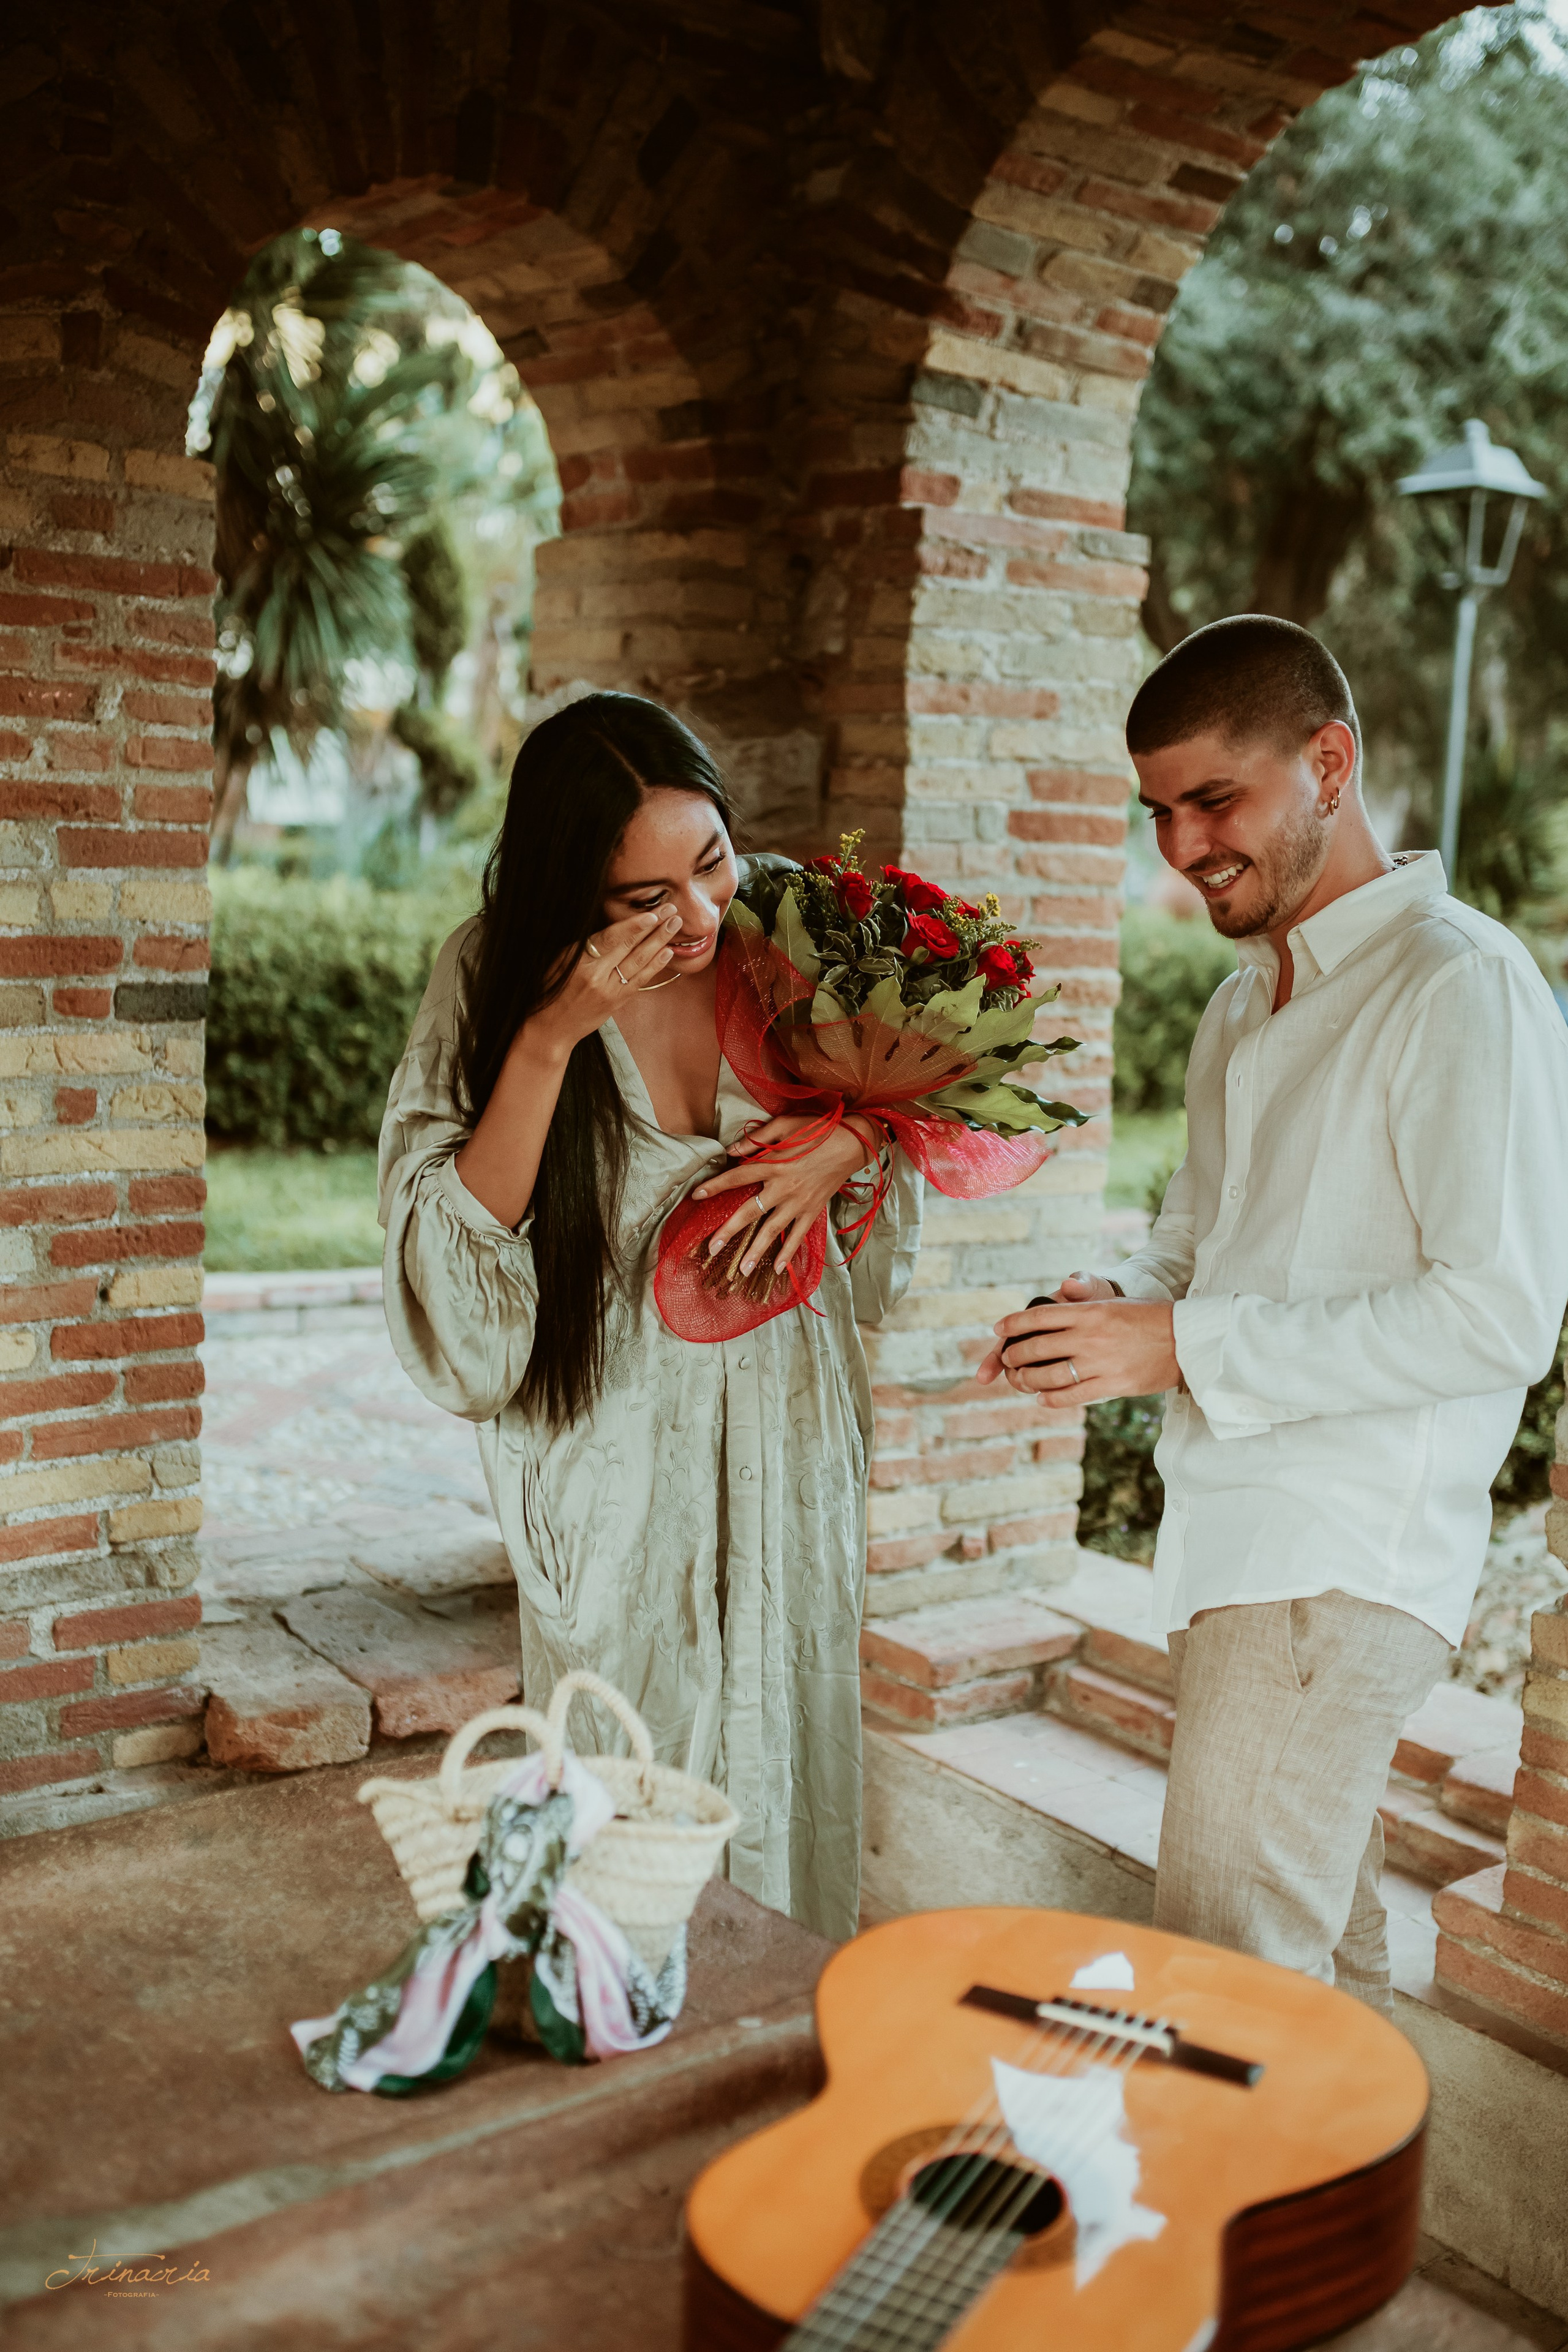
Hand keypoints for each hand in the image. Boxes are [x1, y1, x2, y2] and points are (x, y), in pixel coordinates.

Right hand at [516, 908, 681, 1061]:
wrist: (550, 1028)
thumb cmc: (549, 990)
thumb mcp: (559, 961)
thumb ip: (584, 945)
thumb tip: (613, 927)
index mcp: (579, 963)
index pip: (610, 939)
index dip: (633, 926)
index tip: (652, 914)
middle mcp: (596, 977)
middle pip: (630, 948)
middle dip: (654, 928)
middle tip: (672, 910)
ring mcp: (609, 991)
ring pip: (639, 962)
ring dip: (660, 942)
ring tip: (675, 925)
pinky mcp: (617, 1002)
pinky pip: (640, 980)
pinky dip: (655, 965)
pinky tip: (668, 952)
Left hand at [691, 1113, 878, 1276]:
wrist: (854, 1143)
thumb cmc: (819, 1130)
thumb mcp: (786, 1124)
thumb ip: (758, 1139)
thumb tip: (732, 1149)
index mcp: (774, 1164)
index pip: (738, 1177)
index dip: (716, 1186)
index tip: (696, 1196)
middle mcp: (784, 1188)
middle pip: (750, 1211)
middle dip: (729, 1230)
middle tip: (711, 1248)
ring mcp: (799, 1203)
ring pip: (772, 1230)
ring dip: (756, 1251)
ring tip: (741, 1269)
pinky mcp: (813, 1210)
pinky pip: (798, 1235)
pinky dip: (788, 1252)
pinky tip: (777, 1269)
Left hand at [975, 1272, 1178, 1408]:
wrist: (1187, 1339)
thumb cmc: (1152, 1317)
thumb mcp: (1115, 1302)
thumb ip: (1085, 1302)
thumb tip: (1061, 1290)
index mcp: (1090, 1311)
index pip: (1040, 1316)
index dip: (1014, 1323)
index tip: (999, 1329)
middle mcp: (1090, 1336)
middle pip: (1037, 1346)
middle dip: (1014, 1354)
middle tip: (1007, 1359)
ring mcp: (1099, 1362)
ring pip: (1048, 1374)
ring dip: (1027, 1379)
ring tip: (1019, 1379)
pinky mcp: (1112, 1384)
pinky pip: (1072, 1395)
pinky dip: (1052, 1398)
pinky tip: (1042, 1399)